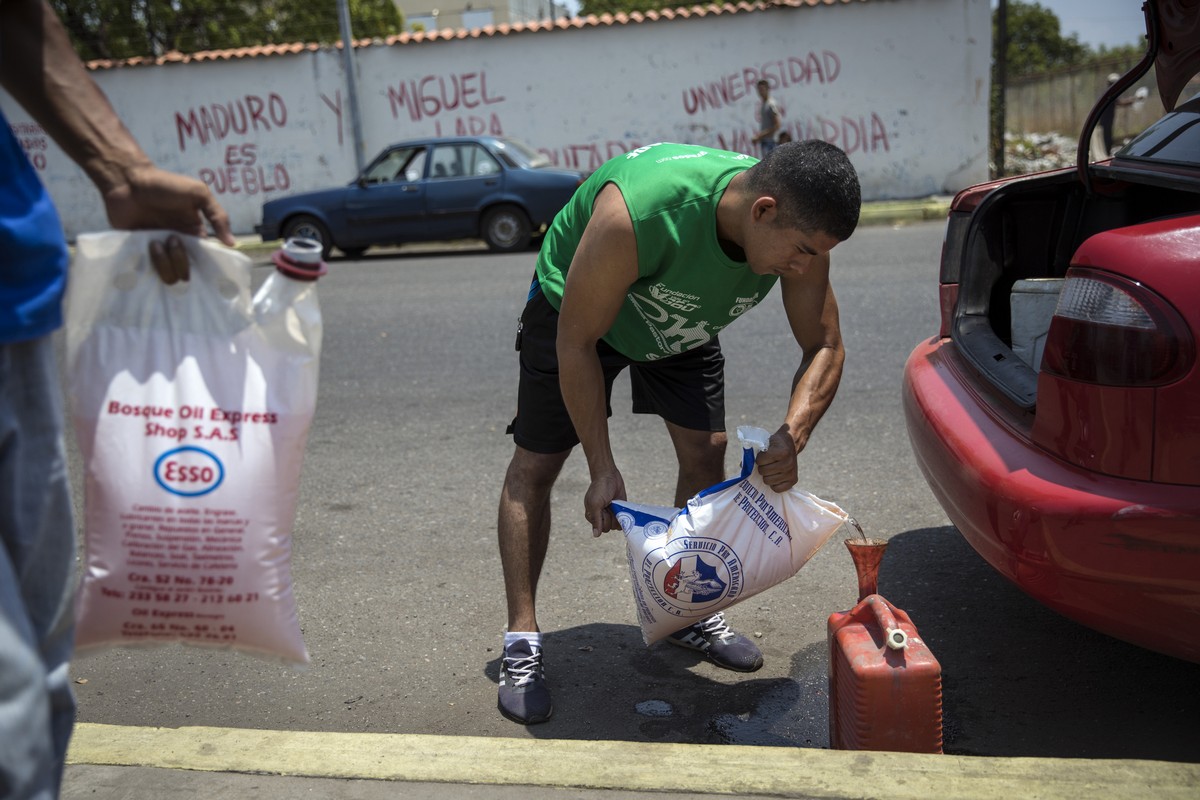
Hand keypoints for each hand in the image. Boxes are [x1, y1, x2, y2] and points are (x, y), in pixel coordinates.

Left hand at [102, 164, 234, 283]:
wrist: (127, 181)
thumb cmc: (164, 185)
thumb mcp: (198, 194)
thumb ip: (218, 216)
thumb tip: (232, 243)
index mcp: (193, 235)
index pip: (205, 260)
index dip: (206, 264)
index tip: (205, 263)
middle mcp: (177, 246)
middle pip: (186, 272)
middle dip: (181, 259)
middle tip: (171, 238)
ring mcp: (158, 252)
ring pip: (168, 276)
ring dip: (164, 262)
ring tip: (154, 242)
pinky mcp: (138, 253)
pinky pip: (147, 272)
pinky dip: (149, 266)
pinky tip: (146, 248)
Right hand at [583, 467, 625, 537]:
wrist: (609, 475)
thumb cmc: (599, 489)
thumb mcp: (595, 504)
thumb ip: (596, 519)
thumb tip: (596, 535)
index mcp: (592, 516)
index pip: (600, 529)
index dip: (604, 520)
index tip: (603, 509)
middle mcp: (601, 517)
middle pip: (609, 528)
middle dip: (611, 518)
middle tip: (609, 505)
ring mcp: (611, 514)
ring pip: (617, 525)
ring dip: (618, 516)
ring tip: (614, 505)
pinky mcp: (620, 510)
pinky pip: (624, 520)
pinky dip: (624, 515)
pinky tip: (620, 506)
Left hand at [755, 429, 797, 492]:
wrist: (790, 443)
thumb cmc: (774, 444)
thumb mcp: (765, 443)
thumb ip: (754, 454)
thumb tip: (743, 467)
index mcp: (782, 452)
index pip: (760, 460)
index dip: (759, 459)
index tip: (763, 455)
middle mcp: (788, 463)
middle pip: (764, 472)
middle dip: (762, 468)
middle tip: (766, 464)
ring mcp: (792, 472)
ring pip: (769, 481)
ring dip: (766, 476)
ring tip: (770, 470)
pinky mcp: (794, 480)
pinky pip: (777, 489)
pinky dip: (773, 485)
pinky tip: (775, 477)